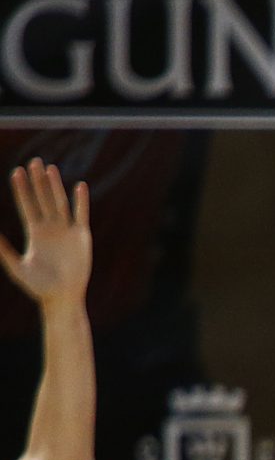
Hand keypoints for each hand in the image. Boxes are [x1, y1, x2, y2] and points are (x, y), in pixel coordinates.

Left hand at [0, 159, 90, 309]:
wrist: (62, 298)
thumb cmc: (38, 287)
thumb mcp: (16, 267)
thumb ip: (3, 250)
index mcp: (34, 233)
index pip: (26, 205)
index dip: (21, 189)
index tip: (16, 172)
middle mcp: (50, 229)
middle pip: (42, 199)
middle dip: (37, 181)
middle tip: (33, 162)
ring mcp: (66, 231)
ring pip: (59, 203)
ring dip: (55, 186)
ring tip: (50, 168)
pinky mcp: (81, 237)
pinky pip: (81, 214)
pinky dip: (81, 201)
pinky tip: (79, 185)